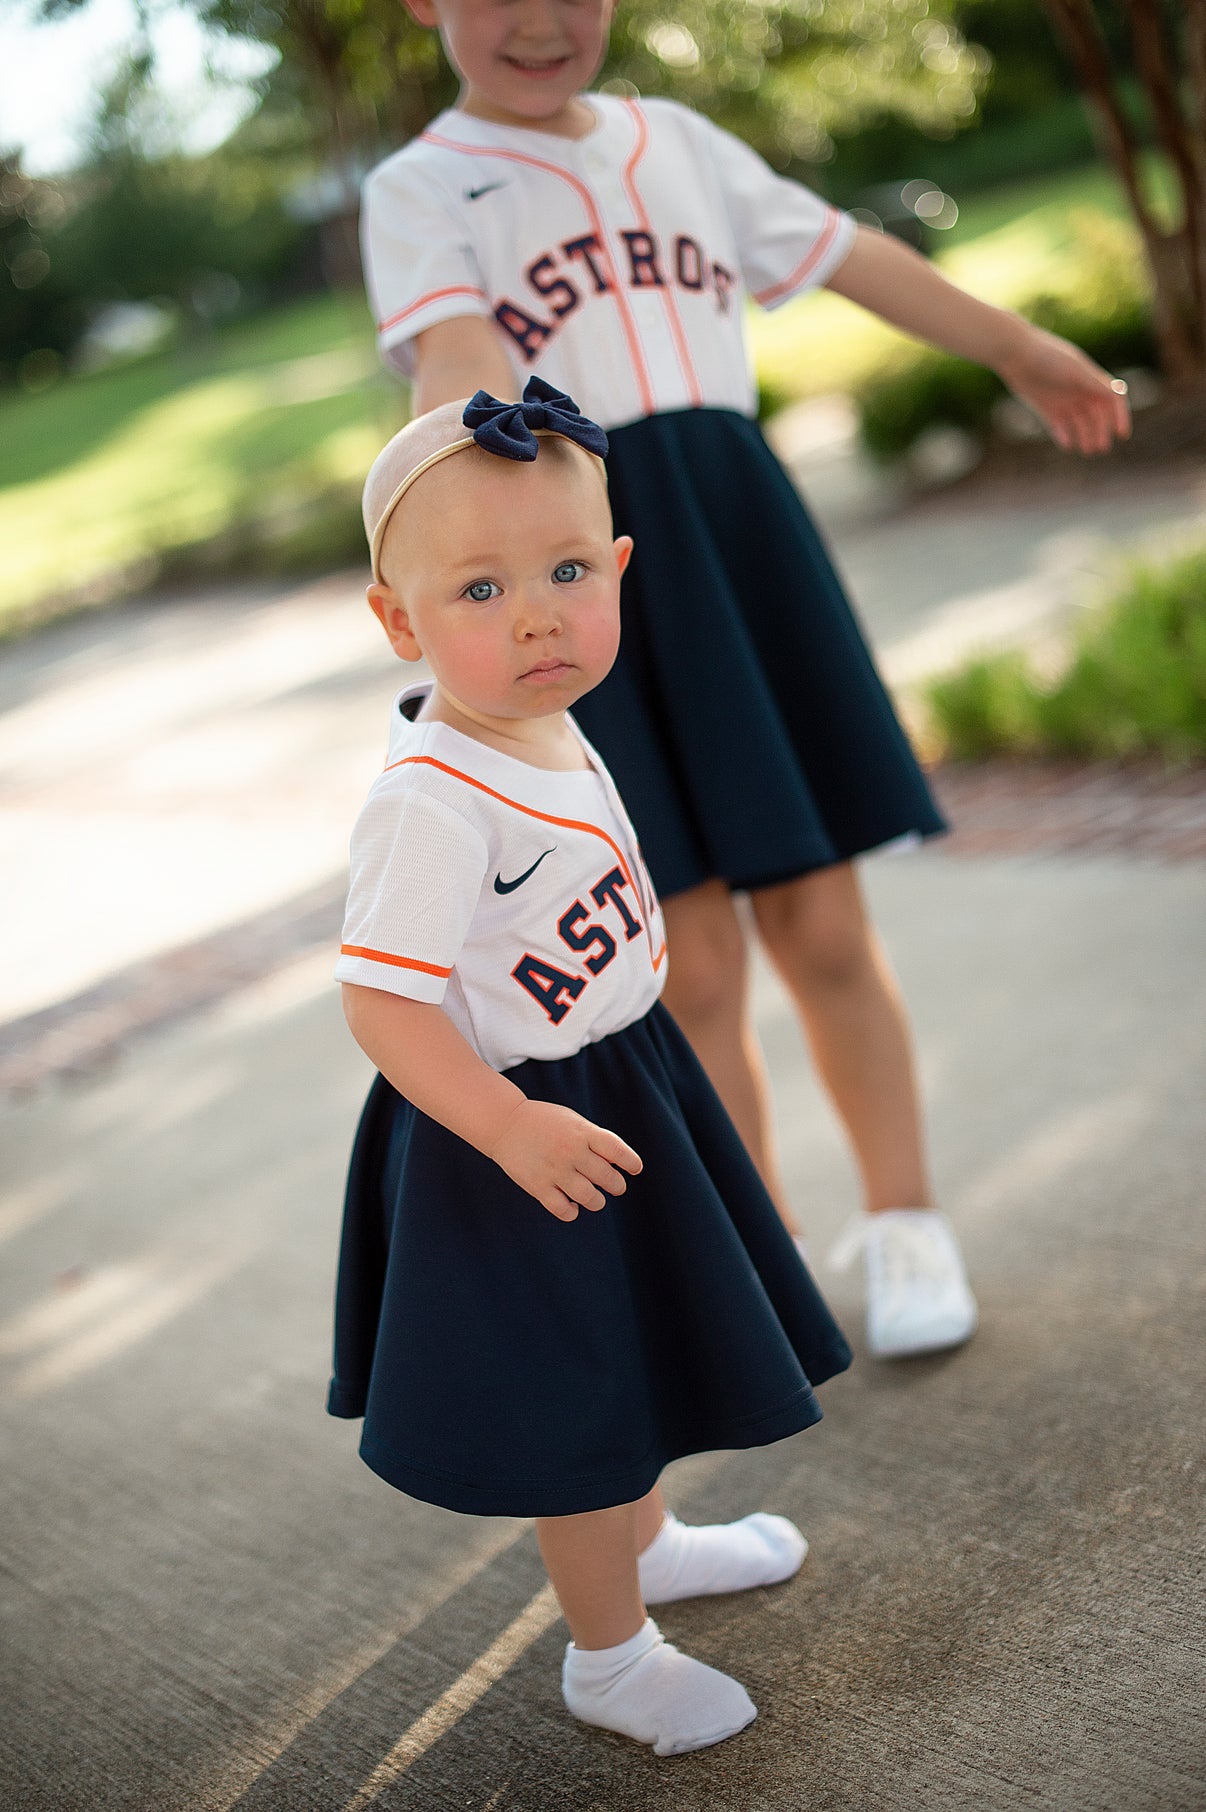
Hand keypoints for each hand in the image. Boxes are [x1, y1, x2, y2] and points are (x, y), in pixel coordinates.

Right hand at [489, 1098, 642, 1221]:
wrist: (504, 1123)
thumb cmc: (545, 1123)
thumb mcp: (573, 1122)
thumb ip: (595, 1140)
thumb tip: (619, 1164)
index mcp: (583, 1132)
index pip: (617, 1150)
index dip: (631, 1162)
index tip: (634, 1169)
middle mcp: (571, 1151)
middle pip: (608, 1178)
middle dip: (616, 1186)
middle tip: (614, 1186)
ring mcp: (554, 1170)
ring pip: (590, 1198)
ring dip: (597, 1201)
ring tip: (594, 1197)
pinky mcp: (538, 1186)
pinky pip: (563, 1210)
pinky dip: (572, 1212)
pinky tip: (572, 1206)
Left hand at [996, 324, 1131, 455]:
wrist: (1016, 354)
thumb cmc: (1048, 357)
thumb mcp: (1075, 370)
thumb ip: (1096, 384)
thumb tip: (1119, 395)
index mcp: (1091, 379)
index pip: (1112, 400)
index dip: (1120, 416)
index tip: (1121, 434)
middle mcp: (1079, 390)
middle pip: (1097, 415)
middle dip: (1101, 431)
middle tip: (1101, 449)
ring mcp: (1062, 400)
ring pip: (1079, 423)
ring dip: (1085, 436)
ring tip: (1087, 450)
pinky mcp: (1045, 408)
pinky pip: (1058, 426)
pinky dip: (1063, 436)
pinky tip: (1067, 444)